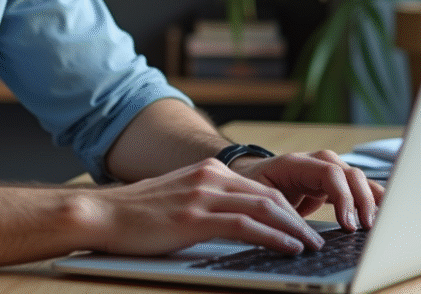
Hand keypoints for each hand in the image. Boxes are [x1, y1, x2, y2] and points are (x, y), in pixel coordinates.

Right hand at [75, 158, 328, 256]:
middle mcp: (210, 177)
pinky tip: (289, 248)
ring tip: (311, 246)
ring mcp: (202, 194)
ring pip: (264, 208)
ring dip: (294, 229)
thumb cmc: (136, 215)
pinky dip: (274, 236)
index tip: (305, 225)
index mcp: (207, 171)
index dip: (287, 208)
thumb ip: (207, 204)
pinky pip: (246, 225)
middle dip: (298, 219)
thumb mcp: (178, 200)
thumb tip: (235, 223)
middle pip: (269, 196)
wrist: (102, 214)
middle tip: (317, 239)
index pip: (260, 188)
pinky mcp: (195, 217)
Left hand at [230, 150, 383, 232]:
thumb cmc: (251, 186)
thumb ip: (280, 211)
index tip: (348, 223)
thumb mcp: (259, 198)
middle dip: (362, 200)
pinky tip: (383, 211)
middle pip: (348, 173)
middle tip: (366, 227)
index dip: (343, 197)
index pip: (329, 172)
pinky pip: (356, 188)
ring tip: (379, 222)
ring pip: (357, 179)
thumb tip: (301, 234)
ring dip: (371, 199)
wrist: (248, 176)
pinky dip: (370, 198)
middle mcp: (314, 163)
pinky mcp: (331, 185)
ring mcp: (325, 171)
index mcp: (295, 163)